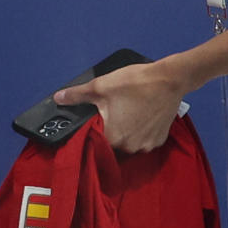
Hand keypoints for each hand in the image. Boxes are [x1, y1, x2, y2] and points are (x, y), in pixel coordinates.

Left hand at [53, 61, 184, 153]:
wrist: (170, 79)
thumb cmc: (135, 83)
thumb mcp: (100, 86)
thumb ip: (77, 95)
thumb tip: (58, 98)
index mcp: (113, 138)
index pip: (94, 143)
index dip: (92, 132)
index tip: (94, 122)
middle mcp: (130, 148)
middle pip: (112, 144)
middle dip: (109, 131)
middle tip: (112, 113)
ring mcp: (147, 145)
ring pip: (128, 143)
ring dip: (125, 133)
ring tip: (127, 113)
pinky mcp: (159, 140)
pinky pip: (143, 140)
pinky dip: (140, 132)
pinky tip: (140, 117)